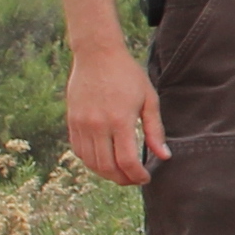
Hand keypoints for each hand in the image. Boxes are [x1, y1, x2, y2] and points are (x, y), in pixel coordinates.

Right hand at [66, 42, 165, 186]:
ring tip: (120, 174)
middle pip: (107, 167)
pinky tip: (103, 162)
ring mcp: (81, 124)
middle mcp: (97, 125)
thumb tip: (163, 156)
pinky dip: (91, 162)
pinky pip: (79, 151)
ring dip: (106, 173)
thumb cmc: (128, 75)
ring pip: (91, 162)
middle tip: (134, 180)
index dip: (136, 175)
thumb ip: (155, 130)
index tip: (145, 178)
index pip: (126, 161)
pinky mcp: (71, 122)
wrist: (97, 55)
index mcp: (120, 120)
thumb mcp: (149, 99)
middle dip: (122, 179)